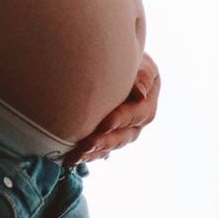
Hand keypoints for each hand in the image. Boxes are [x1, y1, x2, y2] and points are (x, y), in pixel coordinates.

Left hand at [64, 52, 159, 166]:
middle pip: (122, 136)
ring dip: (93, 152)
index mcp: (146, 105)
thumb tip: (141, 93)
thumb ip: (142, 77)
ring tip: (75, 155)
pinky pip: (100, 150)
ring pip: (110, 146)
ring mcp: (123, 133)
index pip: (136, 114)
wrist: (119, 64)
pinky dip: (87, 154)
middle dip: (104, 142)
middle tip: (85, 145)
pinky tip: (72, 157)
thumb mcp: (140, 63)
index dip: (120, 119)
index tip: (104, 124)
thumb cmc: (130, 60)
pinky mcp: (108, 136)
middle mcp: (136, 124)